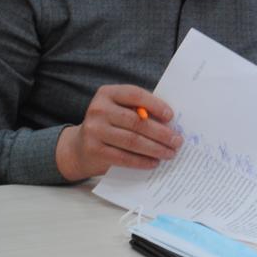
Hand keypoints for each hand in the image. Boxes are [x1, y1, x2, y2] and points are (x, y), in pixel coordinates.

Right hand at [55, 85, 181, 180]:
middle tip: (177, 141)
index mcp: (108, 93)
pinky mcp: (94, 150)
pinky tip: (154, 162)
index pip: (135, 95)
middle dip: (161, 133)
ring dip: (155, 148)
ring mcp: (94, 130)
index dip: (155, 105)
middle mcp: (98, 109)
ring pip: (132, 140)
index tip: (171, 117)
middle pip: (136, 121)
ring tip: (170, 153)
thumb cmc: (110, 125)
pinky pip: (123, 157)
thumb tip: (171, 122)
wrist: (79, 147)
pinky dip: (142, 161)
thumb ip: (140, 110)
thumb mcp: (120, 110)